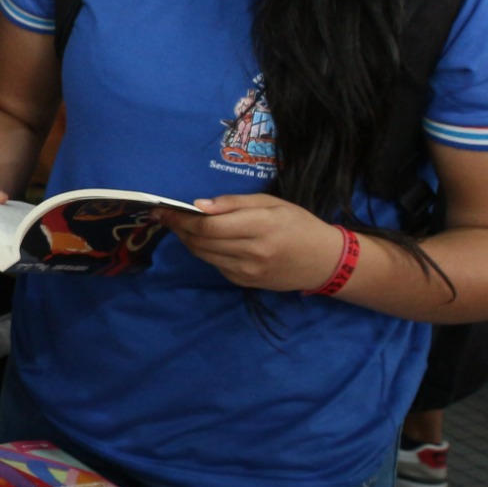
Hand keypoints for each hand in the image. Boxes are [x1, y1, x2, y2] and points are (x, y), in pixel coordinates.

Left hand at [155, 194, 345, 292]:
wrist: (324, 261)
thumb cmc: (298, 224)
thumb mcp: (271, 203)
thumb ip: (234, 203)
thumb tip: (199, 205)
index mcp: (260, 227)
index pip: (209, 226)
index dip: (181, 219)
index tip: (163, 210)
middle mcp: (252, 252)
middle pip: (201, 242)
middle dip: (179, 228)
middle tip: (166, 216)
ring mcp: (248, 272)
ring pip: (203, 255)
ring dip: (188, 240)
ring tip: (181, 227)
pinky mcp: (245, 283)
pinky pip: (215, 265)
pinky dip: (205, 252)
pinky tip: (206, 242)